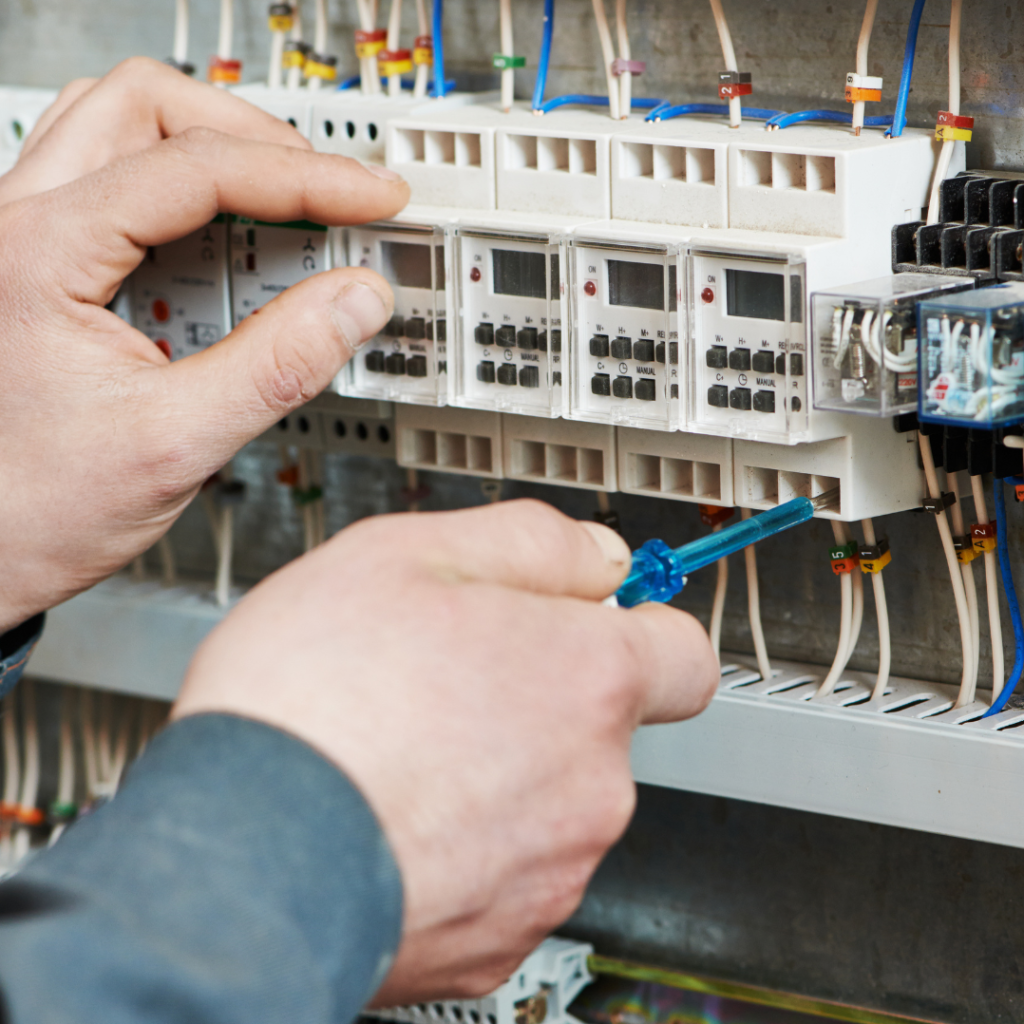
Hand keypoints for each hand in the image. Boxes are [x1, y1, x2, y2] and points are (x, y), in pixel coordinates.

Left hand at [0, 85, 409, 631]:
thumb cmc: (31, 508)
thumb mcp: (174, 443)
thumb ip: (277, 366)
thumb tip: (354, 302)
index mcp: (38, 254)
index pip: (195, 169)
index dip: (305, 177)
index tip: (371, 198)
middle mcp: (18, 226)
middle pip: (148, 107)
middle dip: (255, 141)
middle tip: (327, 193)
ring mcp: (26, 240)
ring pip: (124, 129)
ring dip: (215, 156)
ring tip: (285, 213)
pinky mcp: (46, 266)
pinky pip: (120, 188)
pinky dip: (190, 202)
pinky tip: (231, 257)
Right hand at [174, 500, 717, 1001]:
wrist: (237, 861)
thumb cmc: (309, 706)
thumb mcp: (408, 554)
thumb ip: (527, 542)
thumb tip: (596, 557)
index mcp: (585, 677)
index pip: (684, 652)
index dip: (641, 629)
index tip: (599, 624)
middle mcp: (590, 782)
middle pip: (598, 725)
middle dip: (537, 696)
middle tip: (445, 678)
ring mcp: (550, 869)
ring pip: (548, 799)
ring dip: (495, 770)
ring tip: (401, 749)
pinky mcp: (500, 939)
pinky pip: (502, 872)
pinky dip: (461, 844)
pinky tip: (390, 815)